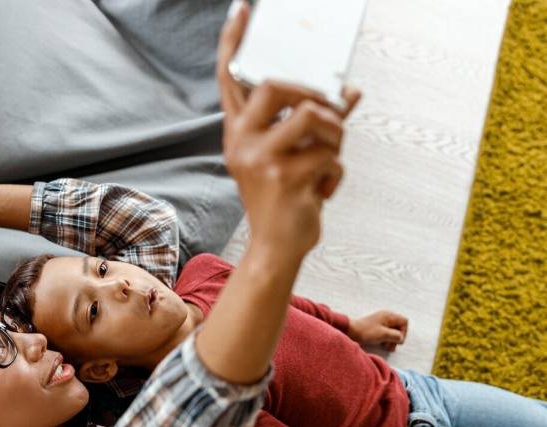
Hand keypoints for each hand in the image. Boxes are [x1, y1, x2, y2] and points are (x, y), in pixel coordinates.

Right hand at [217, 2, 360, 261]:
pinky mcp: (286, 178)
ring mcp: (262, 160)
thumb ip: (314, 126)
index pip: (230, 81)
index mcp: (238, 135)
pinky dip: (337, 174)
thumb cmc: (285, 203)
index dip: (234, 44)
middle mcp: (242, 143)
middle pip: (278, 86)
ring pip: (313, 116)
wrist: (276, 249)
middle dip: (314, 95)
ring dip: (335, 136)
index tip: (243, 10)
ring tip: (329, 159)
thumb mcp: (291, 160)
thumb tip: (350, 92)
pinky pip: (330, 155)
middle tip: (329, 112)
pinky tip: (322, 193)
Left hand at [349, 310, 408, 350]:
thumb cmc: (366, 331)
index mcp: (389, 316)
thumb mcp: (383, 334)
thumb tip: (401, 338)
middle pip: (399, 328)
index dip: (404, 332)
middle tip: (390, 345)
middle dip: (396, 338)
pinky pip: (386, 334)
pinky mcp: (376, 328)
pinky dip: (386, 340)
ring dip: (391, 340)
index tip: (397, 340)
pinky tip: (382, 345)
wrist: (350, 331)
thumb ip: (395, 335)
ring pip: (393, 332)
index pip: (404, 322)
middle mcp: (386, 317)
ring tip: (385, 346)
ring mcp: (381, 323)